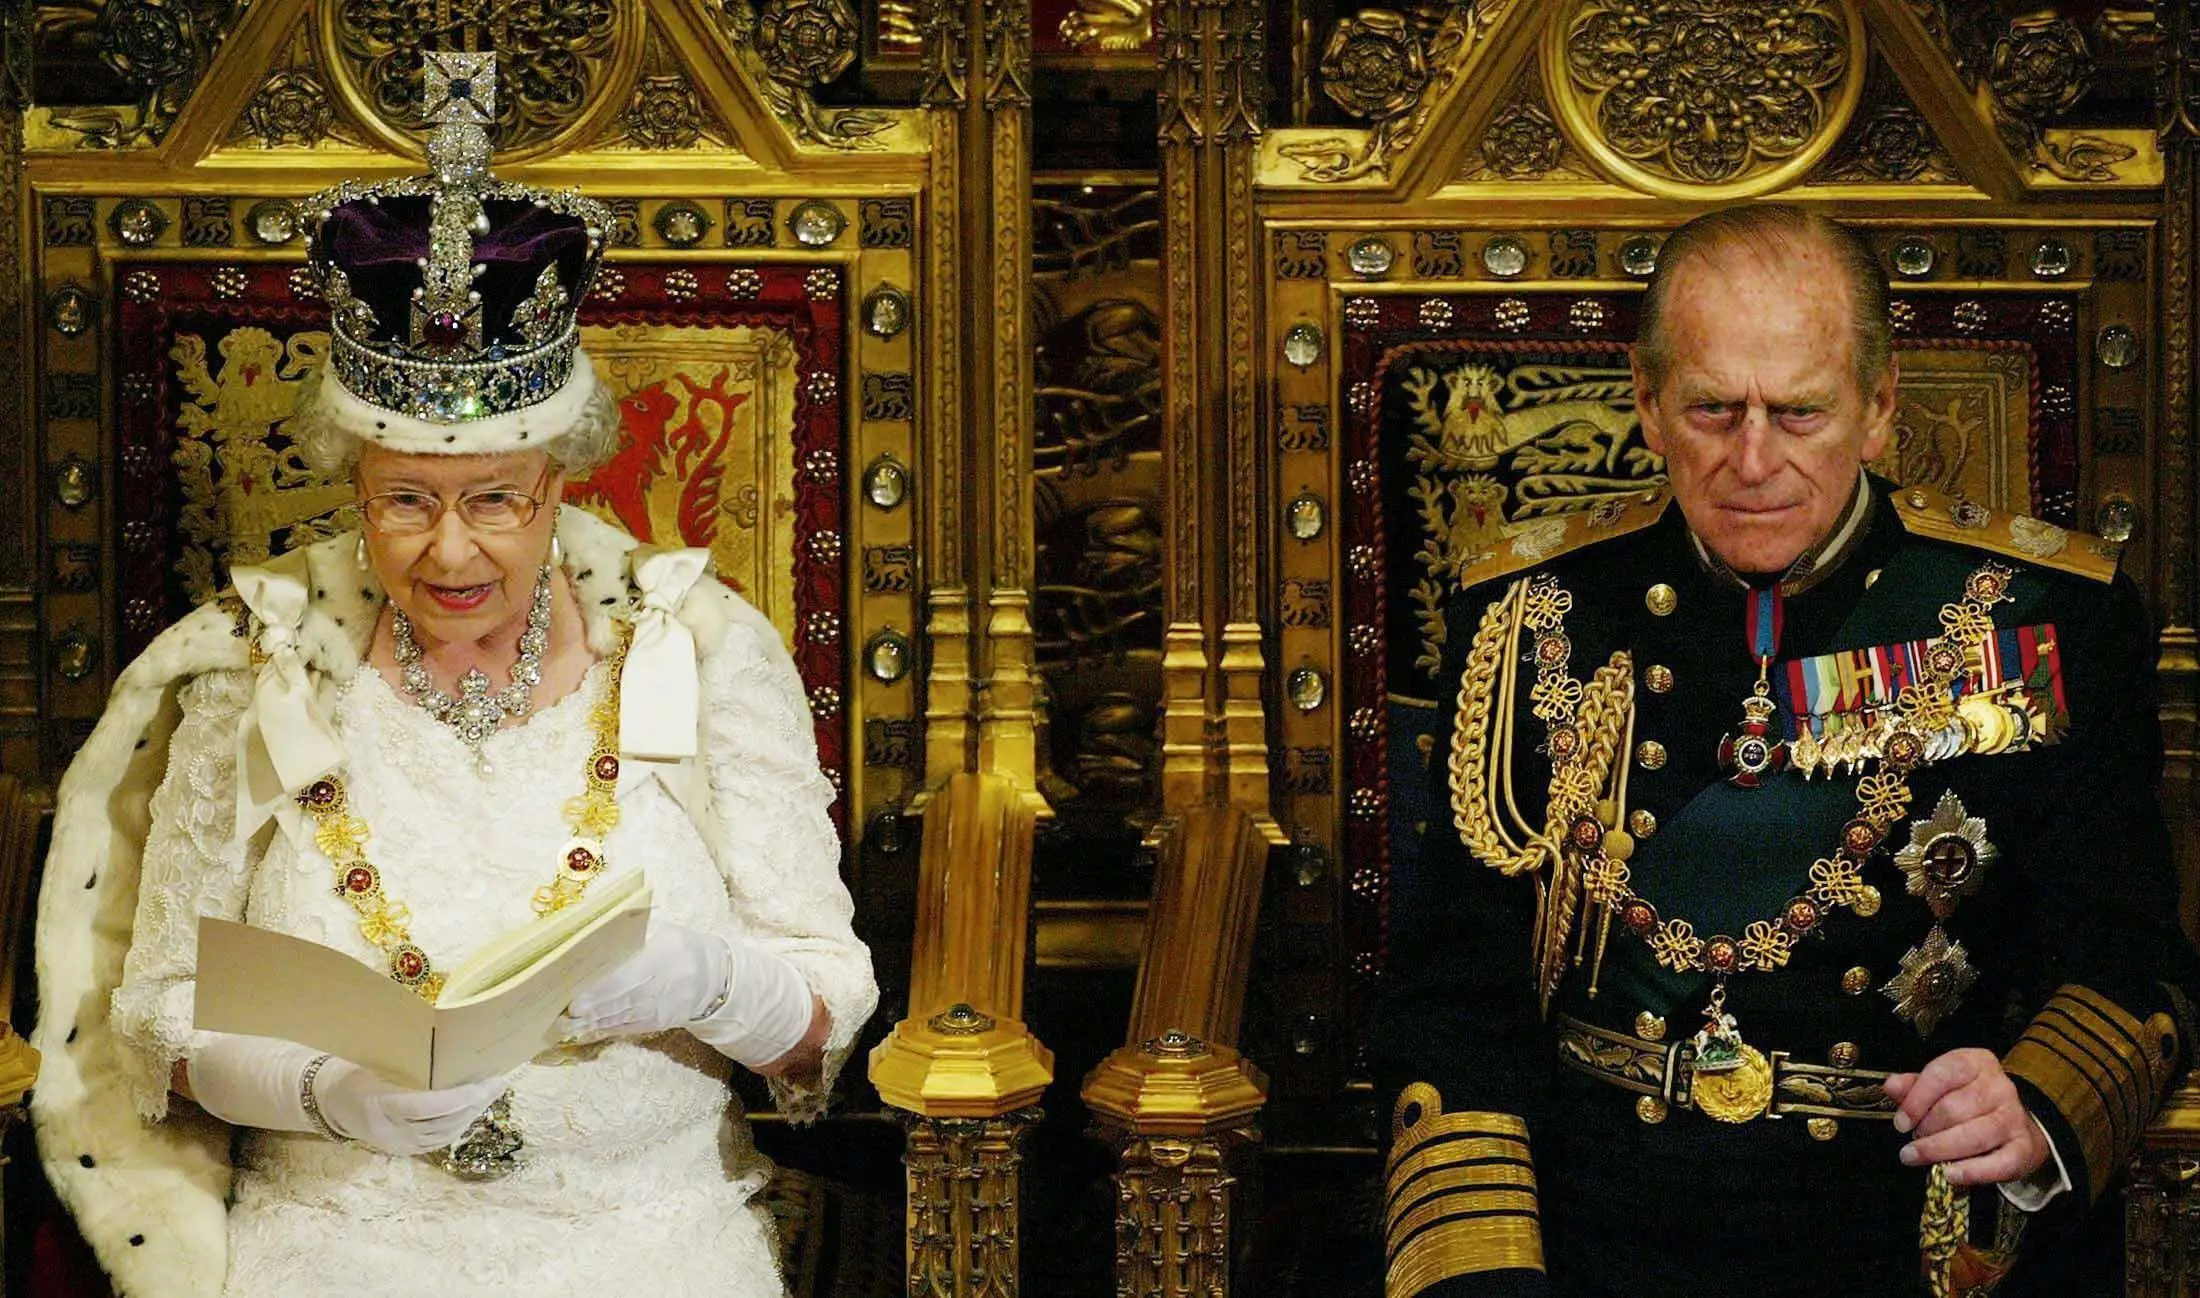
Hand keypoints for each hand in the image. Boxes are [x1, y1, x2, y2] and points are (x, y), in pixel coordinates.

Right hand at [186, 1034, 508, 1158]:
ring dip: (472, 1113)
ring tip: (492, 1091)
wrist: (325, 1101)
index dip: (462, 1097)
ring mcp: (395, 1145)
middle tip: (499, 1080)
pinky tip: (474, 1107)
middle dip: (475, 1102)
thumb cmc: (353, 1068)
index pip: (428, 1106)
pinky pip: (438, 1140)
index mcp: (379, 1104)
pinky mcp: (402, 1151)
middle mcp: (388, 1131)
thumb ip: (409, 1060)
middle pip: (443, 1122)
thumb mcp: (375, 1060)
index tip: (487, 1082)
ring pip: (445, 1133)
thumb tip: (448, 1035)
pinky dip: (459, 1123)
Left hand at [555, 918, 731, 1043]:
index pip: (628, 975)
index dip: (601, 989)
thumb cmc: (679, 948)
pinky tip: (584, 1029)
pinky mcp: (656, 1024)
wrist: (711, 977)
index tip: (577, 996)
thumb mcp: (664, 931)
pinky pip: (626, 1027)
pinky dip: (603, 1028)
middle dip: (591, 1008)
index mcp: (665, 955)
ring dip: (591, 1022)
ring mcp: (659, 1008)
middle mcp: (663, 984)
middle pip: (621, 998)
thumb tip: (597, 929)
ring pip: (620, 1016)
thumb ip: (634, 932)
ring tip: (564, 1025)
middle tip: (563, 1014)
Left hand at [1885, 1048, 2049, 1186]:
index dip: (1915, 1101)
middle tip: (1913, 1141)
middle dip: (1926, 1129)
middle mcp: (1999, 1087)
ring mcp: (2014, 1117)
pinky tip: (1950, 1174)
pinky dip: (1972, 1171)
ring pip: (1973, 1136)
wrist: (2015, 1123)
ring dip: (1939, 1150)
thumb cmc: (1969, 1101)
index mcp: (1976, 1063)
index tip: (1900, 1123)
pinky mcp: (2023, 1148)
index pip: (1941, 1074)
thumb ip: (1914, 1086)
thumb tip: (1891, 1086)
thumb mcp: (1940, 1085)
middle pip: (1953, 1109)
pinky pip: (1998, 1164)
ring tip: (1918, 1156)